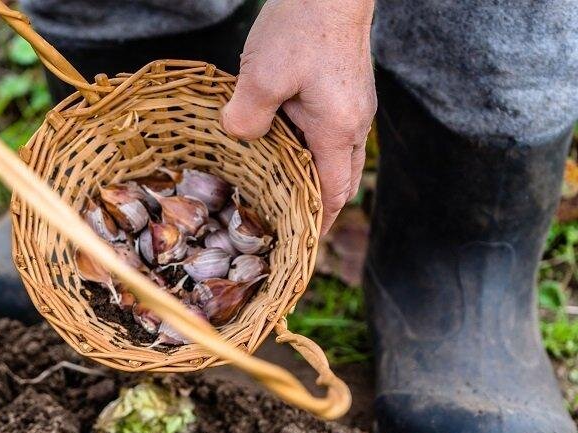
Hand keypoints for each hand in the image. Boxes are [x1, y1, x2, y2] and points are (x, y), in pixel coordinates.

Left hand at [221, 0, 375, 232]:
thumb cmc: (302, 28)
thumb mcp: (262, 78)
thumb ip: (246, 118)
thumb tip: (237, 137)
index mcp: (337, 131)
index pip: (330, 195)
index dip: (315, 226)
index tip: (296, 248)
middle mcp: (353, 123)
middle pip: (338, 181)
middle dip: (316, 208)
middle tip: (285, 228)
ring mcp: (352, 104)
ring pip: (333, 156)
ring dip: (310, 176)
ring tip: (278, 193)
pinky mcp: (343, 87)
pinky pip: (328, 131)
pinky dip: (308, 149)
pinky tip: (279, 144)